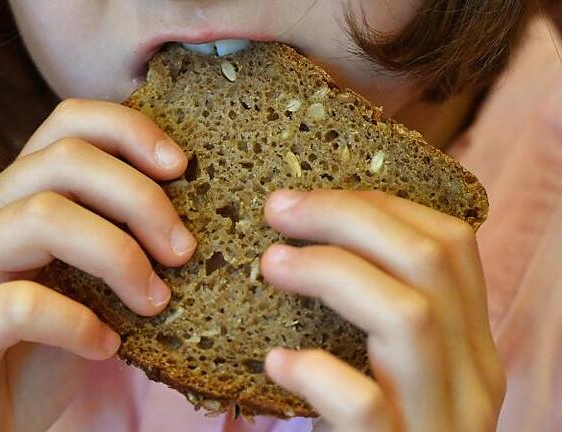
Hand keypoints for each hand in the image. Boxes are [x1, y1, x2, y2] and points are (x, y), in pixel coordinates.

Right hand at [0, 99, 196, 430]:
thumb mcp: (75, 291)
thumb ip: (106, 249)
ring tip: (155, 301)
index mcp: (4, 201)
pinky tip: (107, 346)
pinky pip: (22, 304)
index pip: (65, 125)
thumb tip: (185, 225)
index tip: (181, 167)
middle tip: (184, 250)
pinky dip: (79, 323)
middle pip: (63, 161)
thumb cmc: (22, 361)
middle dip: (140, 197)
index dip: (128, 131)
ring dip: (119, 256)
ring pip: (42, 217)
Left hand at [260, 190, 504, 430]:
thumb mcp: (388, 368)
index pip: (451, 244)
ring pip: (407, 315)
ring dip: (329, 273)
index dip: (380, 204)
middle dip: (346, 217)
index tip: (312, 198)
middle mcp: (471, 378)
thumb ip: (369, 316)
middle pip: (429, 261)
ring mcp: (438, 421)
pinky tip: (277, 363)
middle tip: (276, 211)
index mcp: (469, 345)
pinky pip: (362, 402)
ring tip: (269, 265)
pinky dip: (314, 370)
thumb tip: (297, 240)